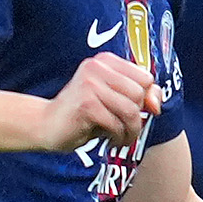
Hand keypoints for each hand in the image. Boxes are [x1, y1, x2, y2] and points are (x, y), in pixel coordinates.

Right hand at [35, 52, 159, 150]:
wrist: (46, 125)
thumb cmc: (84, 113)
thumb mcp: (114, 100)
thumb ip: (140, 96)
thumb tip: (156, 103)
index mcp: (105, 61)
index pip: (145, 77)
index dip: (147, 98)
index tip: (140, 112)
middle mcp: (97, 67)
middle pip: (140, 94)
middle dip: (138, 117)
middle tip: (127, 130)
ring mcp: (90, 84)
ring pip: (130, 110)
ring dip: (130, 131)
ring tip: (121, 139)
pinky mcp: (86, 104)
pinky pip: (116, 124)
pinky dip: (117, 137)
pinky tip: (109, 141)